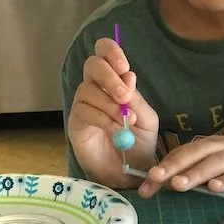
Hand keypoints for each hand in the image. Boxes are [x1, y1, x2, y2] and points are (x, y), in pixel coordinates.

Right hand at [67, 38, 159, 188]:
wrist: (130, 172)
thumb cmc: (139, 143)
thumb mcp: (147, 119)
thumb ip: (137, 98)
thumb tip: (128, 74)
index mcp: (115, 81)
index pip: (104, 52)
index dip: (111, 51)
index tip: (124, 66)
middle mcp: (96, 88)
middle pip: (92, 65)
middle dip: (109, 77)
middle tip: (124, 96)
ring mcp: (83, 105)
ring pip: (88, 89)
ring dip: (109, 104)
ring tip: (125, 121)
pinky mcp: (75, 122)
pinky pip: (84, 111)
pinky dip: (103, 118)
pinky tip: (116, 129)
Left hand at [138, 134, 223, 197]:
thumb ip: (202, 171)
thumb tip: (171, 183)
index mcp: (216, 144)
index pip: (186, 151)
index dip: (166, 165)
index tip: (147, 183)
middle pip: (198, 153)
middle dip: (175, 165)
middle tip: (155, 179)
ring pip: (218, 162)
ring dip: (197, 173)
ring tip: (178, 185)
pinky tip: (215, 188)